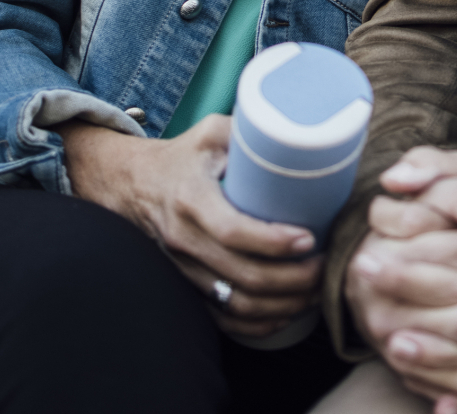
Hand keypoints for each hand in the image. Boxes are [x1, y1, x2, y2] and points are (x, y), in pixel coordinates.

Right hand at [60, 115, 319, 338]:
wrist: (134, 185)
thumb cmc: (182, 157)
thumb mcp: (211, 133)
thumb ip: (250, 132)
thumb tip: (300, 135)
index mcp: (190, 199)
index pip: (232, 230)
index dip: (273, 241)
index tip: (309, 238)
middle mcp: (183, 239)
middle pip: (241, 275)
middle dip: (291, 279)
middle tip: (322, 267)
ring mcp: (183, 268)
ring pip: (235, 302)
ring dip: (281, 305)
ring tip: (313, 291)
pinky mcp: (187, 285)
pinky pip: (222, 318)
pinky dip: (257, 324)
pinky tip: (285, 314)